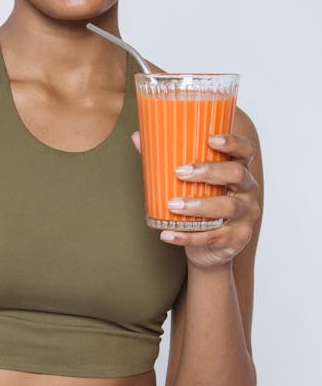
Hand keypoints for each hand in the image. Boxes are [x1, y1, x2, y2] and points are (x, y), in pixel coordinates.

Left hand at [131, 130, 260, 268]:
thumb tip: (138, 137)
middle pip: (236, 174)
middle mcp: (248, 190)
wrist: (210, 248)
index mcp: (239, 169)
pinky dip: (188, 236)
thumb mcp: (189, 183)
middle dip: (209, 171)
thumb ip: (166, 161)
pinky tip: (168, 233)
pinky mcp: (238, 238)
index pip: (245, 150)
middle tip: (180, 172)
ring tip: (172, 205)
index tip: (210, 139)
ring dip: (198, 205)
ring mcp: (246, 215)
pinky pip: (213, 237)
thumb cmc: (201, 205)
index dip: (232, 143)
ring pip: (226, 207)